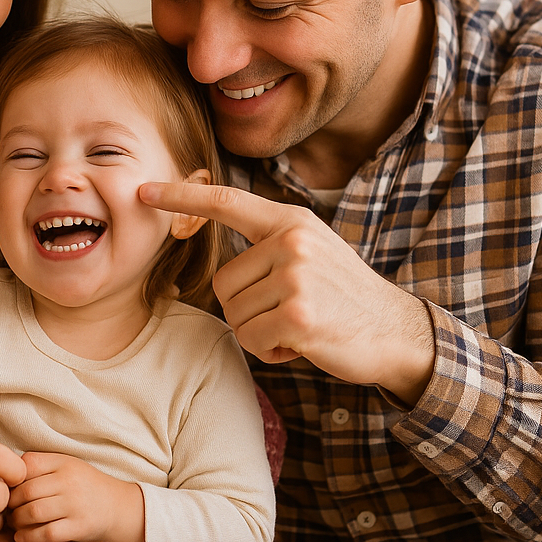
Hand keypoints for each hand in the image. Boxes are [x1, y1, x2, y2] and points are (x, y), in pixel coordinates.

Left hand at [7, 452, 144, 541]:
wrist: (118, 507)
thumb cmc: (84, 486)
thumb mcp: (66, 466)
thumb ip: (40, 467)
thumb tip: (3, 474)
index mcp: (63, 462)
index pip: (26, 465)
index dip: (11, 478)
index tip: (5, 488)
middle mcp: (68, 481)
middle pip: (25, 491)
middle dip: (10, 503)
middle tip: (4, 510)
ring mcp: (74, 504)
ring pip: (33, 513)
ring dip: (17, 521)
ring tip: (14, 522)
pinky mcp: (79, 527)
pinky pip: (46, 534)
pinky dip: (29, 538)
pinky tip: (22, 538)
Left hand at [139, 182, 435, 405]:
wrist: (396, 331)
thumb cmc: (342, 296)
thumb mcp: (309, 252)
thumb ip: (267, 244)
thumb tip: (216, 249)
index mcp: (290, 222)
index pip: (227, 202)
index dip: (182, 196)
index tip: (145, 190)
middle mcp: (292, 242)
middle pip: (223, 282)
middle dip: (245, 308)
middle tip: (288, 312)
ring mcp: (296, 277)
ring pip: (235, 314)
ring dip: (259, 332)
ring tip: (298, 326)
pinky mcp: (298, 315)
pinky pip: (251, 339)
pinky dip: (270, 352)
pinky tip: (302, 344)